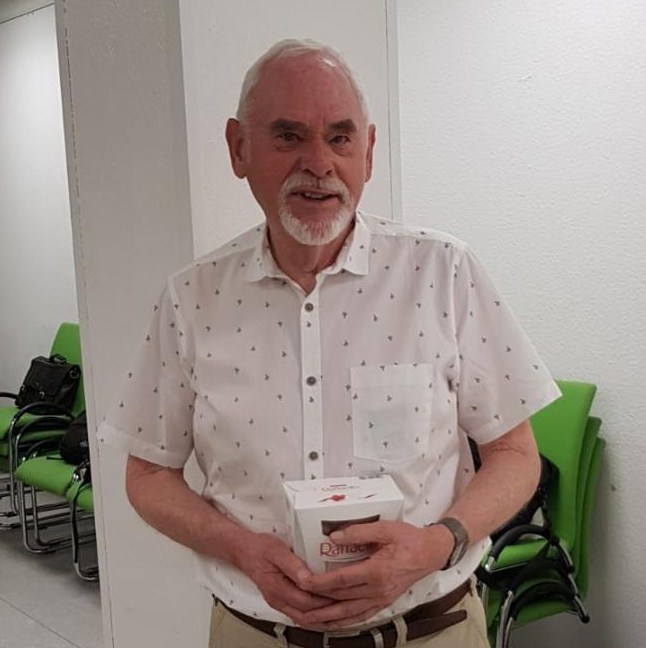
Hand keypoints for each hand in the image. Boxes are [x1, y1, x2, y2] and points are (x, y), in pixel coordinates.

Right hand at [231, 531, 334, 622]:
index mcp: (277, 588)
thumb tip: (307, 577)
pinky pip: (300, 613)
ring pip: (304, 618)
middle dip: (328, 612)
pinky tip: (325, 610)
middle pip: (307, 615)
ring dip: (322, 617)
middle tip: (346, 605)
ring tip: (340, 611)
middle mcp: (278, 599)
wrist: (244, 551)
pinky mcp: (282, 600)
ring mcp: (280, 602)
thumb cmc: (259, 549)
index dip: (325, 600)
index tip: (341, 594)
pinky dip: (314, 614)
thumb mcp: (277, 550)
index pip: (306, 602)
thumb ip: (292, 564)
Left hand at [295, 521, 453, 627]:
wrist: (430, 553)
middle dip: (317, 601)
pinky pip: (361, 617)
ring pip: (349, 613)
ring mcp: (381, 599)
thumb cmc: (408, 539)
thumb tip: (335, 537)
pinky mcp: (383, 602)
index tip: (303, 581)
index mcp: (376, 571)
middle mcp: (377, 590)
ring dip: (327, 618)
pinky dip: (344, 622)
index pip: (341, 580)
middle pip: (341, 599)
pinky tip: (332, 623)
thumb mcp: (385, 529)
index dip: (320, 582)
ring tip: (307, 619)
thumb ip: (359, 532)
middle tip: (297, 601)